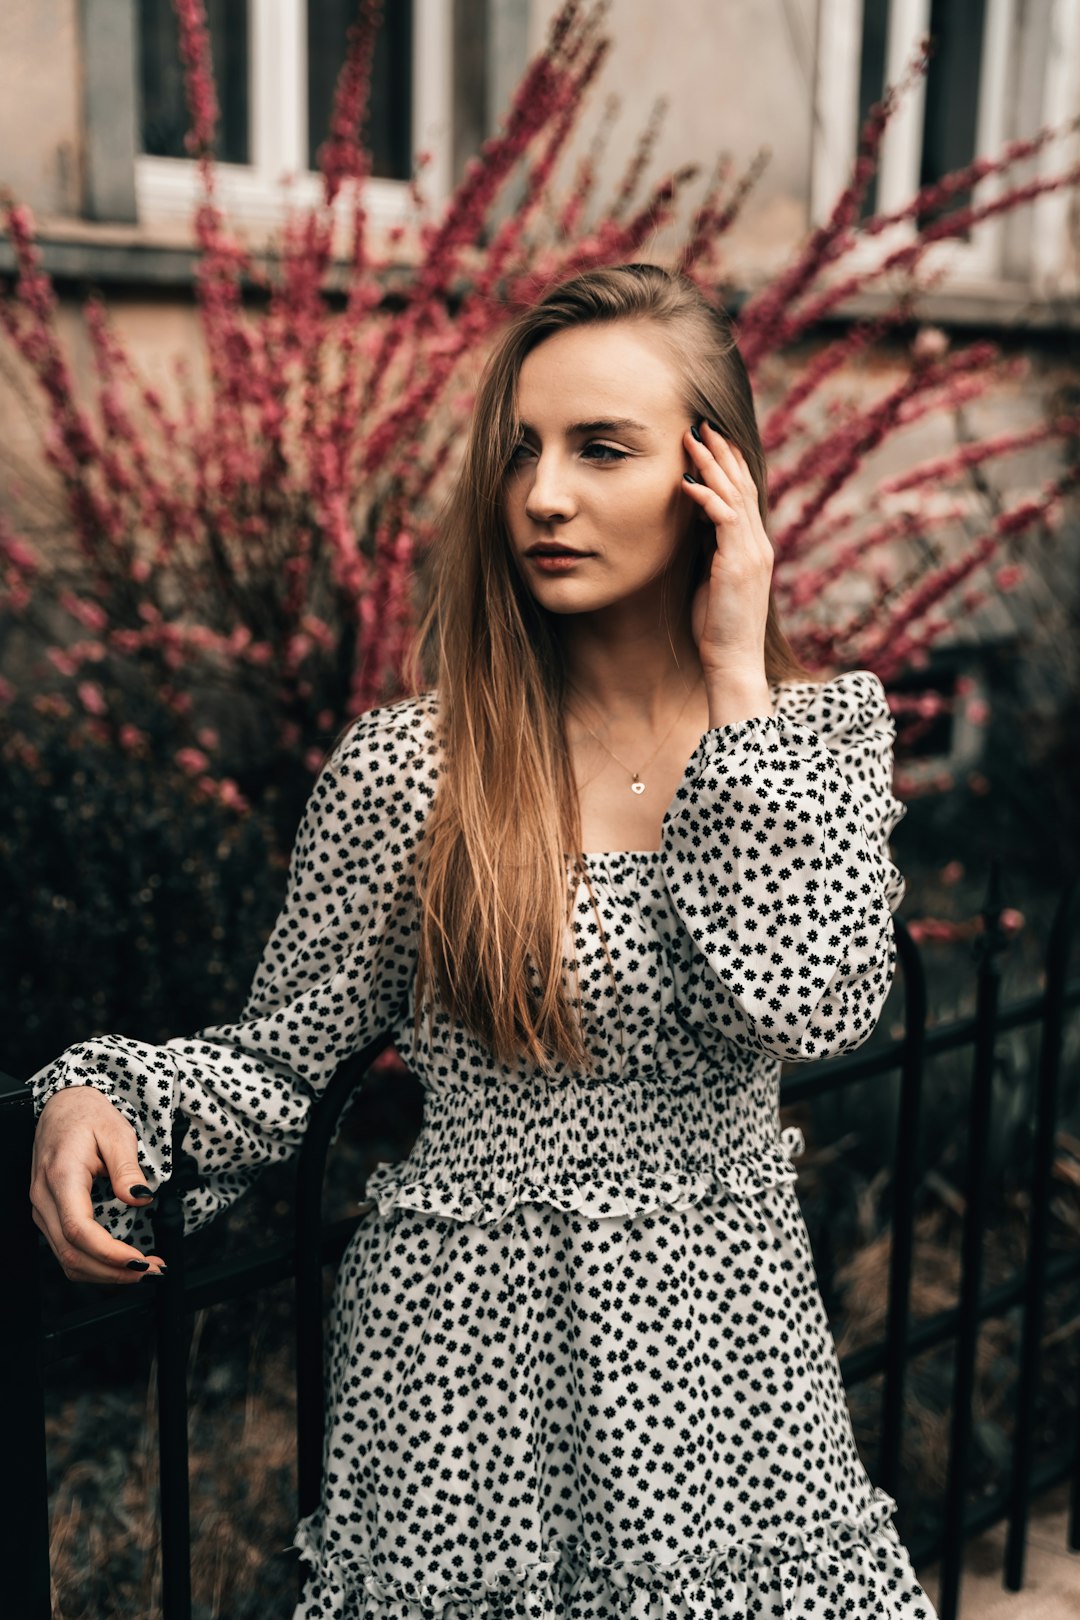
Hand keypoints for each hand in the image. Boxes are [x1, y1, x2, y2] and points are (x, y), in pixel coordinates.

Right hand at [30, 1088, 165, 1283]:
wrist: (63, 1107)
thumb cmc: (88, 1116)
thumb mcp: (117, 1133)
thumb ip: (127, 1168)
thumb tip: (140, 1198)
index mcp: (62, 1176)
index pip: (79, 1229)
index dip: (109, 1253)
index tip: (139, 1261)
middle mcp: (45, 1198)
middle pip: (72, 1253)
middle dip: (113, 1272)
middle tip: (153, 1271)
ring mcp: (43, 1209)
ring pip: (66, 1259)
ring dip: (105, 1273)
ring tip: (143, 1269)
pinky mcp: (49, 1215)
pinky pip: (66, 1250)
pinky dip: (94, 1263)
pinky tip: (120, 1262)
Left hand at [682, 420, 772, 689]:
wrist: (733, 661)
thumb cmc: (717, 627)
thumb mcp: (711, 579)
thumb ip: (709, 548)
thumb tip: (694, 521)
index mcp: (754, 547)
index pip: (745, 494)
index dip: (728, 464)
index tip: (708, 440)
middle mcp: (758, 544)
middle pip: (743, 485)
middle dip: (722, 452)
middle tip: (701, 424)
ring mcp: (752, 553)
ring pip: (735, 495)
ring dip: (712, 465)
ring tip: (692, 439)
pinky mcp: (739, 564)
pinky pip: (725, 519)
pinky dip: (706, 497)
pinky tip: (686, 482)